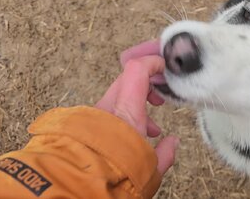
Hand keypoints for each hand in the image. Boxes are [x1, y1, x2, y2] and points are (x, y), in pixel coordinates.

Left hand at [95, 40, 177, 175]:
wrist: (76, 190)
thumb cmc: (115, 177)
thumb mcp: (151, 169)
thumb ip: (165, 153)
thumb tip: (173, 143)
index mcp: (127, 111)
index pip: (137, 69)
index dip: (153, 63)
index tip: (166, 69)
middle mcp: (108, 108)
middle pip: (128, 80)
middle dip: (148, 84)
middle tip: (161, 98)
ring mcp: (95, 116)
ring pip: (119, 96)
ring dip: (137, 103)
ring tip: (152, 126)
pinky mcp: (87, 126)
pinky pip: (109, 111)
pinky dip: (125, 115)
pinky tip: (134, 136)